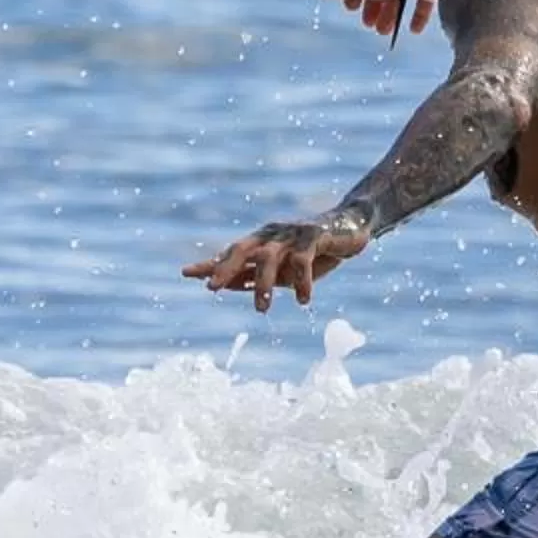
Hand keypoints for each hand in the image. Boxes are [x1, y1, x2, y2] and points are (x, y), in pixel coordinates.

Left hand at [182, 216, 367, 310]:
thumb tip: (221, 285)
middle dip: (225, 268)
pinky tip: (303, 301)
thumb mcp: (280, 268)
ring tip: (262, 309)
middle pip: (242, 249)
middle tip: (211, 288)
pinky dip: (301, 281)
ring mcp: (292, 234)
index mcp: (261, 242)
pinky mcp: (314, 236)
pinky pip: (302, 260)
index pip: (230, 253)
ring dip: (262, 285)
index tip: (186, 273)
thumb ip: (252, 275)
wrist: (351, 228)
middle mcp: (271, 235)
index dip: (209, 263)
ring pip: (269, 258)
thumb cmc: (312, 251)